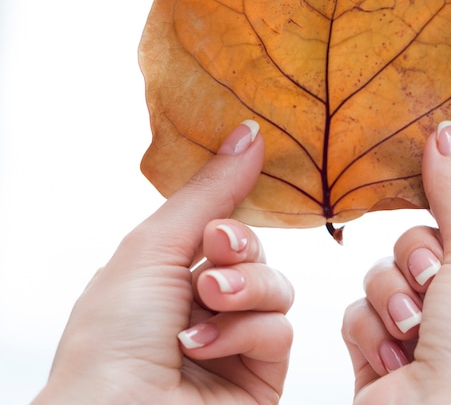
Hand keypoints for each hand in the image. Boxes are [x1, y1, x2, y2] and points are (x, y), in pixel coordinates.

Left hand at [34, 121, 293, 404]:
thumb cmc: (114, 334)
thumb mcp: (155, 244)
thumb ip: (211, 191)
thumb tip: (251, 133)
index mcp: (170, 272)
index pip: (222, 226)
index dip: (230, 213)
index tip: (223, 201)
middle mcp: (204, 304)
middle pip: (255, 253)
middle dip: (238, 249)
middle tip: (214, 254)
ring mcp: (234, 339)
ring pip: (278, 288)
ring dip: (244, 290)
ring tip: (208, 304)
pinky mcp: (260, 373)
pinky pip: (281, 331)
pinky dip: (247, 334)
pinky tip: (206, 350)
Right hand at [342, 121, 450, 403]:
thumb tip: (446, 132)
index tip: (435, 199)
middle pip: (420, 244)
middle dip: (418, 267)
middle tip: (434, 292)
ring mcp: (428, 333)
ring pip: (383, 273)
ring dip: (393, 300)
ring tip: (414, 333)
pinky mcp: (384, 348)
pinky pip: (359, 308)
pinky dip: (372, 329)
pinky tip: (395, 358)